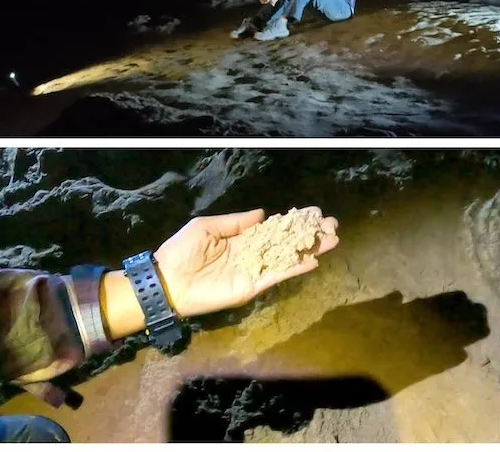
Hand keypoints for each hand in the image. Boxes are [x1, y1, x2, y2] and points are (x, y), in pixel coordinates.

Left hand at [155, 207, 338, 317]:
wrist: (167, 281)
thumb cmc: (181, 250)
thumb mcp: (207, 226)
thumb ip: (236, 222)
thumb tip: (263, 214)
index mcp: (240, 238)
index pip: (272, 228)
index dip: (292, 221)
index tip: (313, 213)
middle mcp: (251, 254)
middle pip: (286, 243)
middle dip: (308, 234)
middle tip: (331, 224)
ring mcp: (253, 271)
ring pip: (287, 258)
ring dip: (309, 250)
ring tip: (332, 240)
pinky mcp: (251, 287)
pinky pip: (276, 276)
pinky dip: (294, 269)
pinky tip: (313, 260)